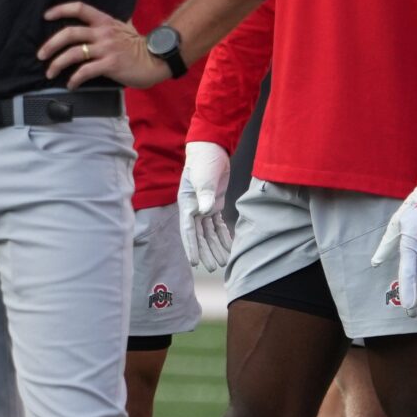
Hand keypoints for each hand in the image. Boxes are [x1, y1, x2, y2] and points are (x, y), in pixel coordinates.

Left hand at [39, 2, 168, 87]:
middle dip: (50, 44)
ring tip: (50, 73)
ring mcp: (106, 48)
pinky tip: (71, 85)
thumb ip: (108, 25)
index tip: (46, 16)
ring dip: (57, 64)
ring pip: (73, 54)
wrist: (155, 60)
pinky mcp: (110, 65)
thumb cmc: (138, 46)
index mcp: (104, 21)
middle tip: (40, 55)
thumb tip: (96, 22)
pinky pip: (85, 72)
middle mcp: (103, 32)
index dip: (61, 10)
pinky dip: (74, 79)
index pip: (80, 8)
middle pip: (69, 33)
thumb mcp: (123, 28)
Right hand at [176, 140, 235, 271]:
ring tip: (223, 262)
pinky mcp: (215, 203)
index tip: (195, 262)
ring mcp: (204, 207)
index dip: (191, 247)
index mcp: (187, 204)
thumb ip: (205, 195)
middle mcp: (194, 208)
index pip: (188, 230)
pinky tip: (229, 246)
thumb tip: (206, 211)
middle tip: (213, 268)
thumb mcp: (204, 177)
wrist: (211, 148)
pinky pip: (218, 224)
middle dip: (206, 252)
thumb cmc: (203, 161)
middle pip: (200, 235)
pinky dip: (223, 235)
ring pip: (209, 232)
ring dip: (216, 247)